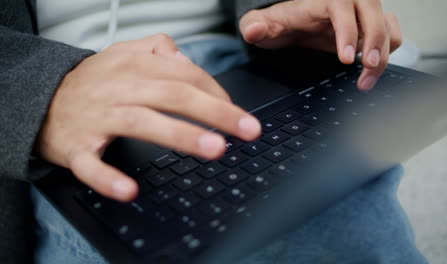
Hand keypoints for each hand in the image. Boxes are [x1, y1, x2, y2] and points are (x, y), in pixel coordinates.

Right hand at [37, 34, 260, 201]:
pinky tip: (129, 189)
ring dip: (180, 136)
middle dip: (215, 112)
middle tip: (247, 129)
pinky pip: (91, 164)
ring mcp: (97, 118)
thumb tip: (186, 58)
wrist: (38, 100)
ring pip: (142, 123)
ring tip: (214, 149)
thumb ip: (156, 49)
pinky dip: (108, 177)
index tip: (238, 113)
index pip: (185, 75)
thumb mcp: (122, 53)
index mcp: (133, 67)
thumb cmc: (90, 81)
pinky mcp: (76, 147)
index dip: (216, 93)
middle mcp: (119, 89)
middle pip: (173, 95)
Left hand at [239, 0, 402, 89]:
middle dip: (375, 43)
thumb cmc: (282, 24)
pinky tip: (370, 71)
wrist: (294, 25)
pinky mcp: (371, 26)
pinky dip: (388, 53)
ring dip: (383, 53)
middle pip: (374, 14)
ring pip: (387, 26)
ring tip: (366, 79)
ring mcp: (362, 14)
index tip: (347, 58)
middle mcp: (348, 3)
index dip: (348, 32)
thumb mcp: (265, 25)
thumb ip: (256, 26)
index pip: (342, 8)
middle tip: (367, 69)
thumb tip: (252, 30)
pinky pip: (391, 34)